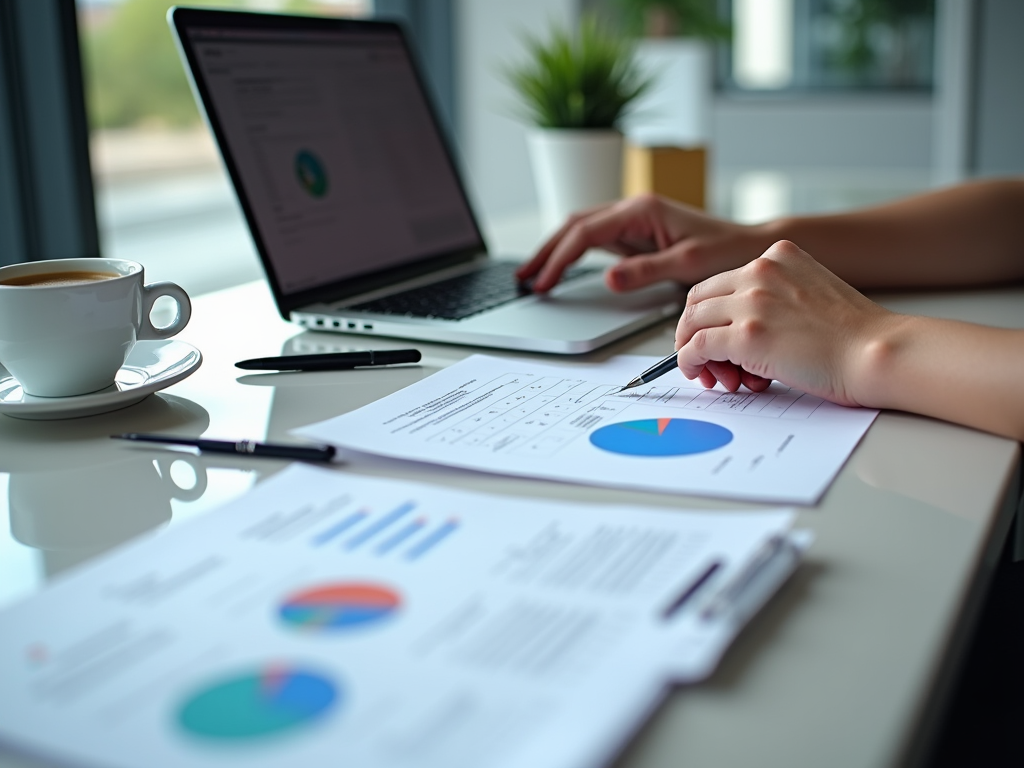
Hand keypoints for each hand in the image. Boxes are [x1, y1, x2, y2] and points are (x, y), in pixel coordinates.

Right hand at [516, 194, 770, 292]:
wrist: (752, 247)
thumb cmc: (728, 252)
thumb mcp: (687, 264)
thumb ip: (645, 270)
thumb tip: (606, 278)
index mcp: (641, 211)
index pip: (584, 233)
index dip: (559, 259)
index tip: (543, 284)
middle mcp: (634, 210)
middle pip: (574, 225)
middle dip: (546, 250)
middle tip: (523, 278)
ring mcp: (635, 222)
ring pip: (582, 230)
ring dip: (556, 251)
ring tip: (533, 274)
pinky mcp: (639, 235)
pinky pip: (597, 241)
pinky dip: (575, 254)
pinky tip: (563, 269)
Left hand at [674, 240, 896, 405]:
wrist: (876, 352)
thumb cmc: (854, 336)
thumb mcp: (811, 293)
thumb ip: (777, 297)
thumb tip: (741, 327)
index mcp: (778, 257)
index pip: (721, 282)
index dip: (710, 313)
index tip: (711, 334)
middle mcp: (760, 272)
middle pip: (698, 299)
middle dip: (695, 331)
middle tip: (703, 358)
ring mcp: (751, 302)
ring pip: (693, 323)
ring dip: (693, 351)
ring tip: (713, 374)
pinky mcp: (745, 335)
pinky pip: (697, 347)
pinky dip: (690, 363)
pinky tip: (702, 376)